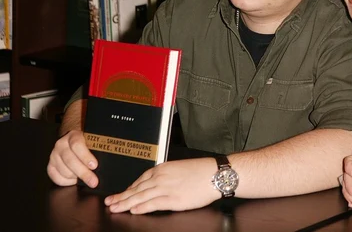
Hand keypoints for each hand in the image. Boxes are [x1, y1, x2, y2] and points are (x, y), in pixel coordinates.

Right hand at [47, 130, 98, 187]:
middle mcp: (61, 144)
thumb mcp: (93, 141)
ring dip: (76, 177)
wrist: (74, 140)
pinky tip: (75, 180)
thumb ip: (98, 148)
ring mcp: (54, 155)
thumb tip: (107, 162)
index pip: (77, 145)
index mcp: (73, 136)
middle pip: (70, 160)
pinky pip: (56, 177)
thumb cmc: (88, 143)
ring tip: (86, 179)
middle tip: (94, 181)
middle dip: (83, 173)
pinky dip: (66, 182)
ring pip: (63, 170)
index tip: (95, 166)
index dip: (85, 156)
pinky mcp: (50, 166)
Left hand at [104, 158, 221, 213]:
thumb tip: (157, 184)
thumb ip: (167, 175)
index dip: (128, 189)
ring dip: (125, 202)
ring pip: (140, 196)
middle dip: (121, 196)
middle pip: (136, 189)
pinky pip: (152, 204)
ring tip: (115, 208)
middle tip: (109, 202)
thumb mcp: (180, 168)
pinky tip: (133, 210)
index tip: (120, 194)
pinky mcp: (172, 199)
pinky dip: (141, 207)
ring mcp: (165, 188)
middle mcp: (161, 177)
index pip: (140, 180)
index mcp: (162, 168)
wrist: (215, 173)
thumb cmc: (202, 171)